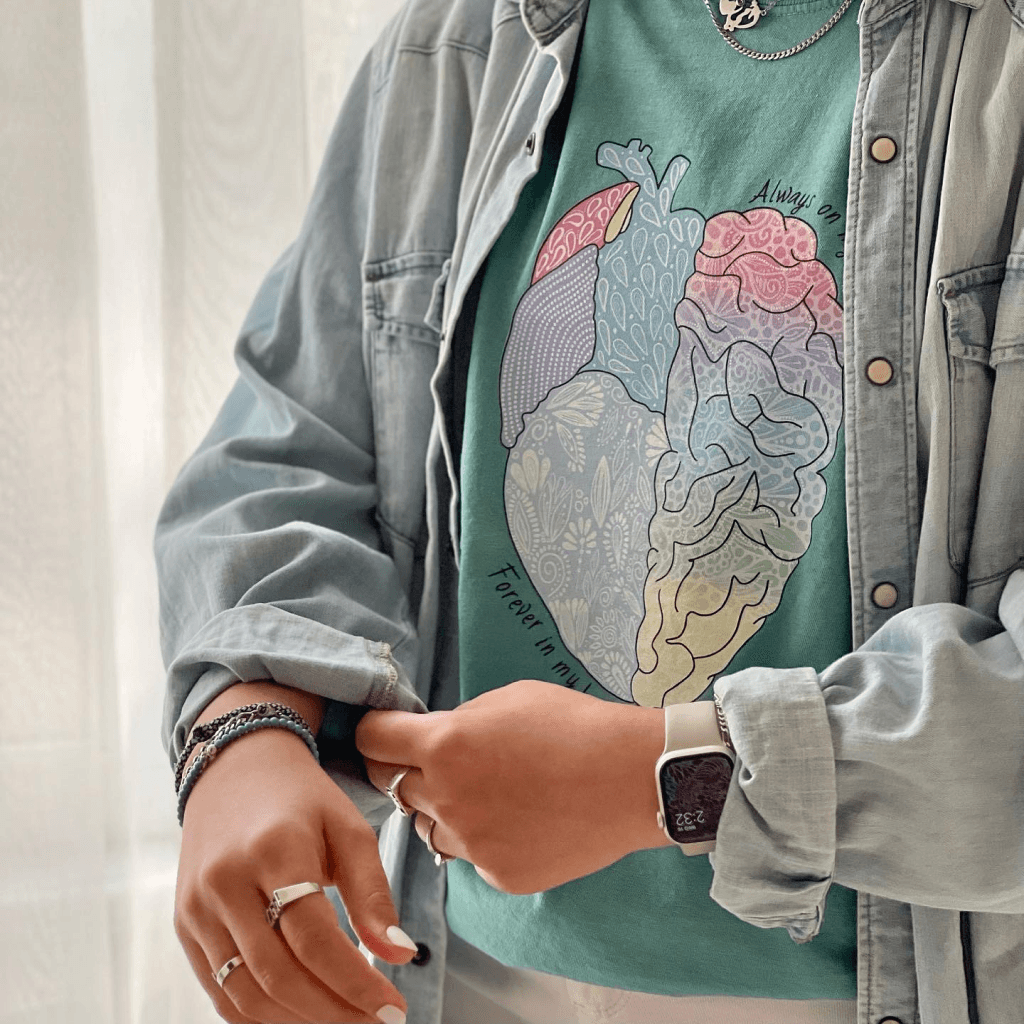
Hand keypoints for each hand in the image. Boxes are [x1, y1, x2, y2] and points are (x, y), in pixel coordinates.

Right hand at [174, 682, 416, 1023]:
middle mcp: (226, 882)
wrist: (235, 768)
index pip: (315, 940)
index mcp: (274, 849)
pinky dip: (261, 1015)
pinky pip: (219, 991)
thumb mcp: (348, 828)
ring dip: (299, 1022)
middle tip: (375, 1021)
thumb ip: (372, 893)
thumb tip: (399, 956)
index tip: (394, 1008)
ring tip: (345, 1019)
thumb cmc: (303, 799)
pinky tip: (301, 1015)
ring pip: (246, 995)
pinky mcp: (184, 925)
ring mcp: (197, 907)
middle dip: (333, 1012)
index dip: (356, 984)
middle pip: (279, 976)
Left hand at [355, 680, 669, 894]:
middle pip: (394, 787)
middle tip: (440, 764)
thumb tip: (435, 738)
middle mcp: (447, 796)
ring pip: (429, 826)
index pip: (372, 741)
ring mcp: (471, 841)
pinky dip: (484, 839)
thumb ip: (460, 721)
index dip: (374, 735)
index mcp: (444, 744)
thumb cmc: (574, 726)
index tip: (381, 736)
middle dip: (409, 772)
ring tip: (490, 793)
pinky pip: (470, 855)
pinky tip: (520, 820)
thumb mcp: (508, 699)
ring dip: (443, 810)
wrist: (630, 779)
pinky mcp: (497, 874)